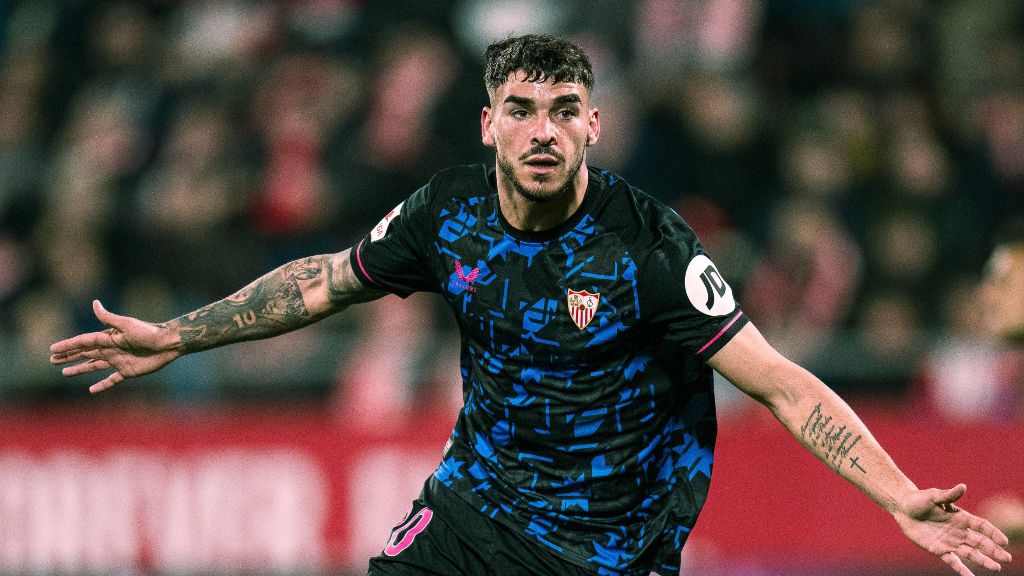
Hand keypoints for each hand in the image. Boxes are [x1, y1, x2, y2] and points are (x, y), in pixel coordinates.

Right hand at [50, 300, 181, 393]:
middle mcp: (111, 349)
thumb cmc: (149, 331)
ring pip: (93, 366)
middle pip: (84, 354)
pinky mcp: (128, 371)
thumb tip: (95, 303)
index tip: (52, 349)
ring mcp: (118, 361)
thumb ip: (109, 318)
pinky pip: (111, 379)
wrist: (168, 343)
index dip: (67, 345)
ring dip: (79, 369)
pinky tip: (92, 390)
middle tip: (52, 360)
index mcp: (108, 338)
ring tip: (65, 372)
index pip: (83, 342)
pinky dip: (102, 385)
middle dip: (68, 357)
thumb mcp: (127, 324)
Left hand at [895, 484, 1012, 574]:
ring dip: (983, 561)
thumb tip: (963, 486)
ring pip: (970, 553)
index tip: (1004, 541)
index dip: (993, 533)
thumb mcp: (934, 496)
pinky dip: (962, 570)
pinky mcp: (939, 549)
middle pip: (980, 541)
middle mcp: (959, 531)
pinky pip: (953, 561)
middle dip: (993, 550)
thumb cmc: (919, 500)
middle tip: (1006, 558)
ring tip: (996, 568)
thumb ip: (949, 495)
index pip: (981, 526)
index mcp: (961, 517)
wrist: (903, 509)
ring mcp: (950, 542)